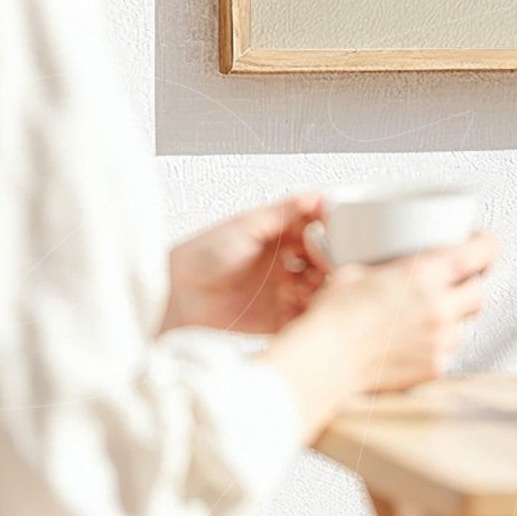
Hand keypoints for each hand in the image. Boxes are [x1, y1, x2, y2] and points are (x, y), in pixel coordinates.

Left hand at [163, 195, 327, 335]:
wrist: (178, 295)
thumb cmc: (204, 254)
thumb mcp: (246, 224)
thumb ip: (285, 211)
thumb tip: (318, 196)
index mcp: (278, 235)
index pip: (316, 230)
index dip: (329, 234)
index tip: (339, 237)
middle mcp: (283, 262)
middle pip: (321, 261)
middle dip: (329, 263)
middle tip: (331, 266)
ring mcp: (281, 291)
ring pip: (317, 289)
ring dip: (323, 289)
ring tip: (317, 288)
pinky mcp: (276, 319)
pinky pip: (303, 318)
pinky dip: (312, 315)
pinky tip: (311, 310)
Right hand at [263, 233, 500, 437]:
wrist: (328, 358)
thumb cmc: (336, 315)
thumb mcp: (357, 270)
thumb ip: (386, 267)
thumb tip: (383, 264)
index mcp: (424, 274)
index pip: (480, 252)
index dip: (486, 245)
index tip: (483, 244)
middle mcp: (439, 307)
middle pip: (479, 292)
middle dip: (471, 286)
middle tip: (455, 284)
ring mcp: (439, 340)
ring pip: (465, 325)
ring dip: (453, 318)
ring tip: (426, 316)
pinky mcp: (433, 367)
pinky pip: (446, 351)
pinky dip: (435, 345)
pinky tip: (413, 341)